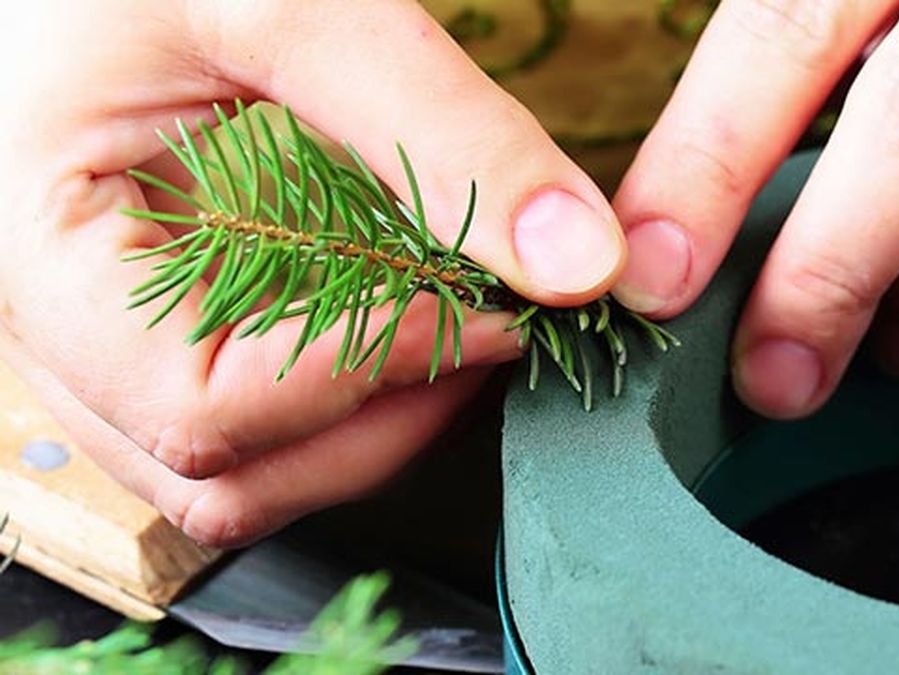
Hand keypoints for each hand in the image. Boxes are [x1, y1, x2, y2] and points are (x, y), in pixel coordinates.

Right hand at [0, 0, 624, 546]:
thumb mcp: (288, 4)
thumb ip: (436, 126)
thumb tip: (578, 261)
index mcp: (42, 251)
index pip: (198, 408)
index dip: (362, 377)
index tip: (486, 313)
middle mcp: (60, 327)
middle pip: (228, 474)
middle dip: (386, 423)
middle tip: (497, 332)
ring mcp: (110, 340)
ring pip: (246, 472)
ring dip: (375, 426)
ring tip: (465, 331)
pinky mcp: (166, 326)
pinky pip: (257, 421)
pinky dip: (352, 396)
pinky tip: (419, 321)